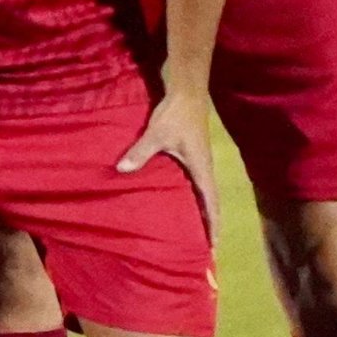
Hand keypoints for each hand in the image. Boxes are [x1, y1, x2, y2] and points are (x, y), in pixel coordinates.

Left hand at [116, 86, 217, 235]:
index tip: (214, 246)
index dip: (213, 224)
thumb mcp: (157, 134)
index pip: (211, 203)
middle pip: (210, 201)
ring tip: (194, 229)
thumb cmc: (176, 113)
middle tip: (205, 246)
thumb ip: (141, 152)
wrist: (186, 89)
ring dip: (201, 209)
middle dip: (209, 223)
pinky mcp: (190, 151)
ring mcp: (198, 159)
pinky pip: (193, 180)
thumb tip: (122, 170)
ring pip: (202, 191)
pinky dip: (191, 194)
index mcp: (201, 168)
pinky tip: (179, 200)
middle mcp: (203, 167)